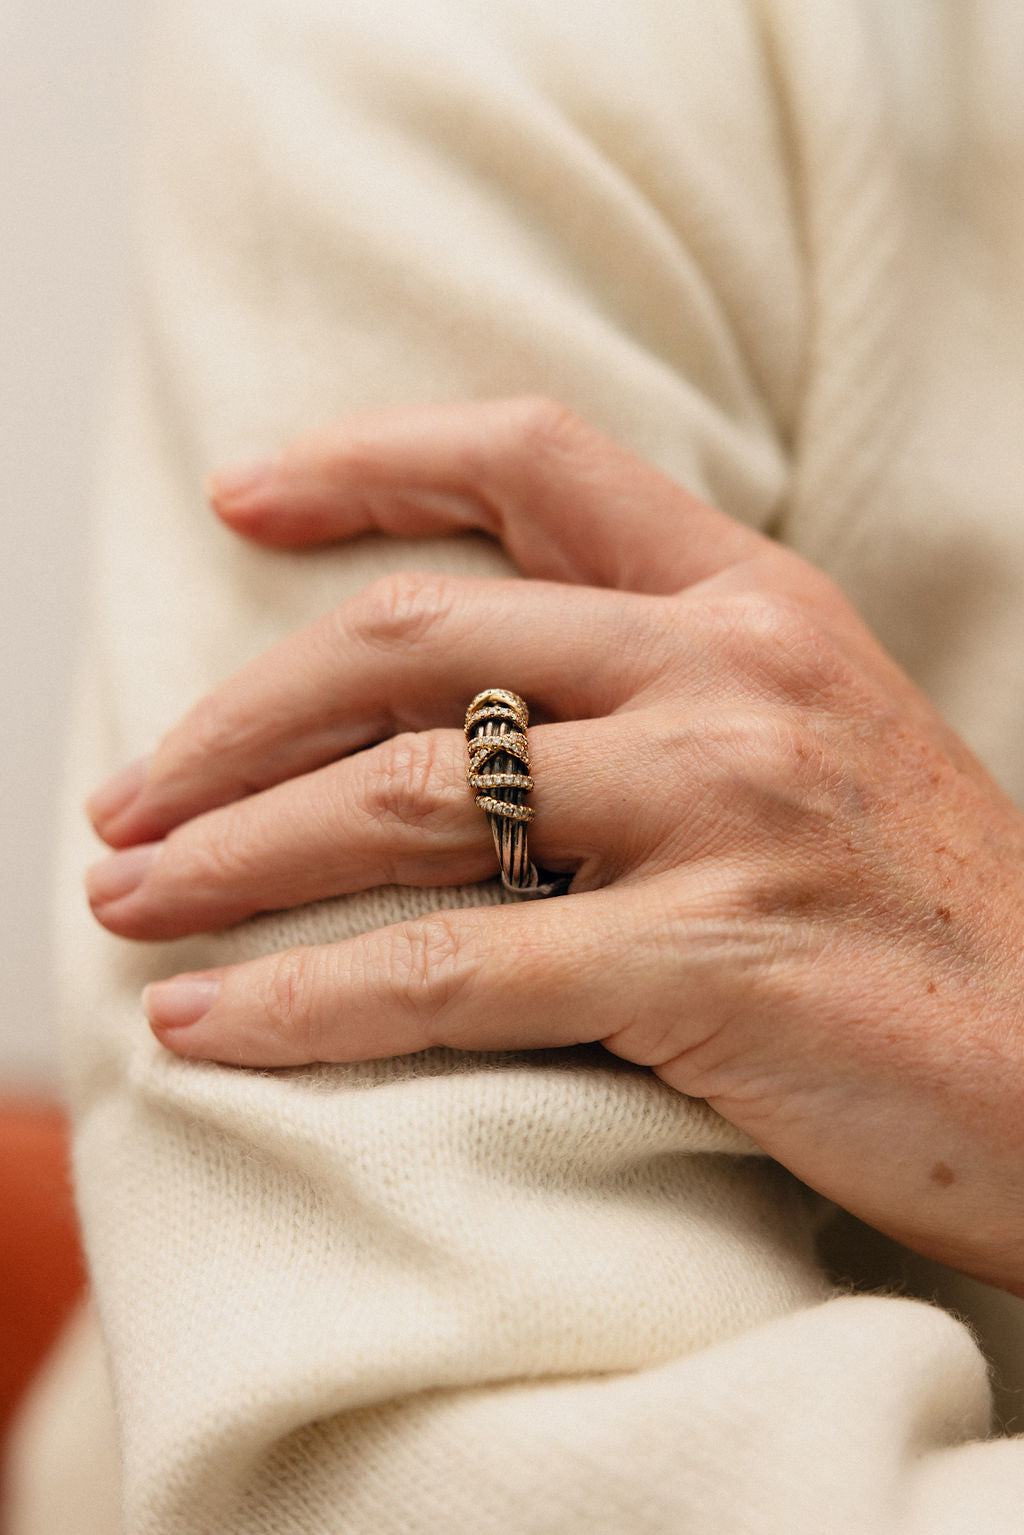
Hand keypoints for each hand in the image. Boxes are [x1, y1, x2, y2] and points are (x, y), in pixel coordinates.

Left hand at [85, 398, 1023, 1294]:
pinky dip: (303, 1001)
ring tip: (128, 898)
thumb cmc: (929, 922)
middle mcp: (736, 675)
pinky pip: (450, 972)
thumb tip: (451, 728)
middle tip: (129, 794)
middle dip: (236, 717)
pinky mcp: (708, 965)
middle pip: (416, 640)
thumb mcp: (805, 750)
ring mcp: (725, 811)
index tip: (240, 497)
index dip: (370, 460)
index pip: (534, 461)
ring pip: (404, 800)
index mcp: (757, 603)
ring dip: (233, 853)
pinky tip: (205, 1026)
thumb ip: (655, 698)